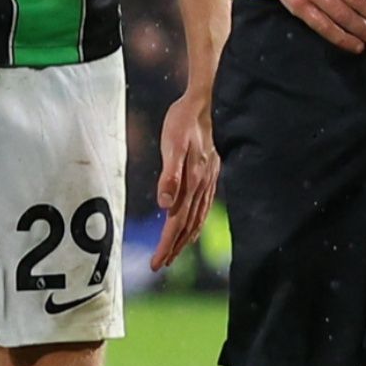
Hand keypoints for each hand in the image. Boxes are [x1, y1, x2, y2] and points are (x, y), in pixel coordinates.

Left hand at [148, 91, 217, 272]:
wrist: (206, 101)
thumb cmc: (184, 121)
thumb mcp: (172, 146)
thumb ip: (169, 175)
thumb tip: (165, 205)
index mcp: (192, 182)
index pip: (176, 222)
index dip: (166, 245)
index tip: (156, 264)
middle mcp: (202, 185)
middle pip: (187, 225)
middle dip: (174, 247)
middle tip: (161, 264)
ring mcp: (208, 180)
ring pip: (197, 218)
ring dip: (185, 237)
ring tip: (175, 251)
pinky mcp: (210, 173)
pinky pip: (203, 206)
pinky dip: (196, 221)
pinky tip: (192, 222)